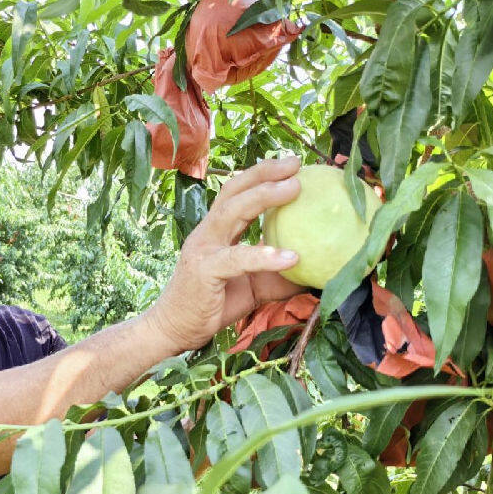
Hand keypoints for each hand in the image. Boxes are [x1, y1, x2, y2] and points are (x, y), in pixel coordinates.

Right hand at [144, 157, 302, 352]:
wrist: (174, 330)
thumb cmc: (213, 305)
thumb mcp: (253, 285)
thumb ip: (278, 272)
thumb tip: (317, 266)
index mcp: (216, 231)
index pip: (238, 192)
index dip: (262, 174)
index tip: (293, 164)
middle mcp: (207, 233)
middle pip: (234, 191)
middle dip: (265, 172)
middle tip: (296, 163)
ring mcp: (203, 249)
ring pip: (233, 212)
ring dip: (265, 196)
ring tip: (295, 188)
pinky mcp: (204, 271)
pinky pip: (237, 259)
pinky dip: (265, 255)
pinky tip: (293, 256)